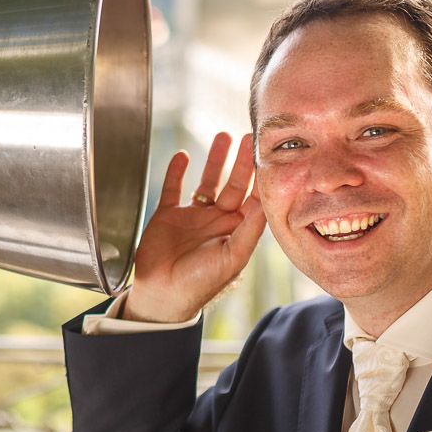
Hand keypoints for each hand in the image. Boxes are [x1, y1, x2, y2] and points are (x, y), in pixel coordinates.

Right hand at [118, 132, 265, 322]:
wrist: (163, 295)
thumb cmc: (200, 283)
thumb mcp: (233, 256)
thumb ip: (250, 228)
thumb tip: (266, 201)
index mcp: (236, 230)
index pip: (254, 197)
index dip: (261, 176)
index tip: (267, 153)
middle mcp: (217, 221)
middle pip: (233, 184)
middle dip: (241, 161)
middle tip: (247, 137)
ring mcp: (193, 217)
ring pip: (207, 182)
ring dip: (215, 160)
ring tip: (221, 137)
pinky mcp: (168, 216)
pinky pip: (173, 188)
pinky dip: (177, 171)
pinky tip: (182, 156)